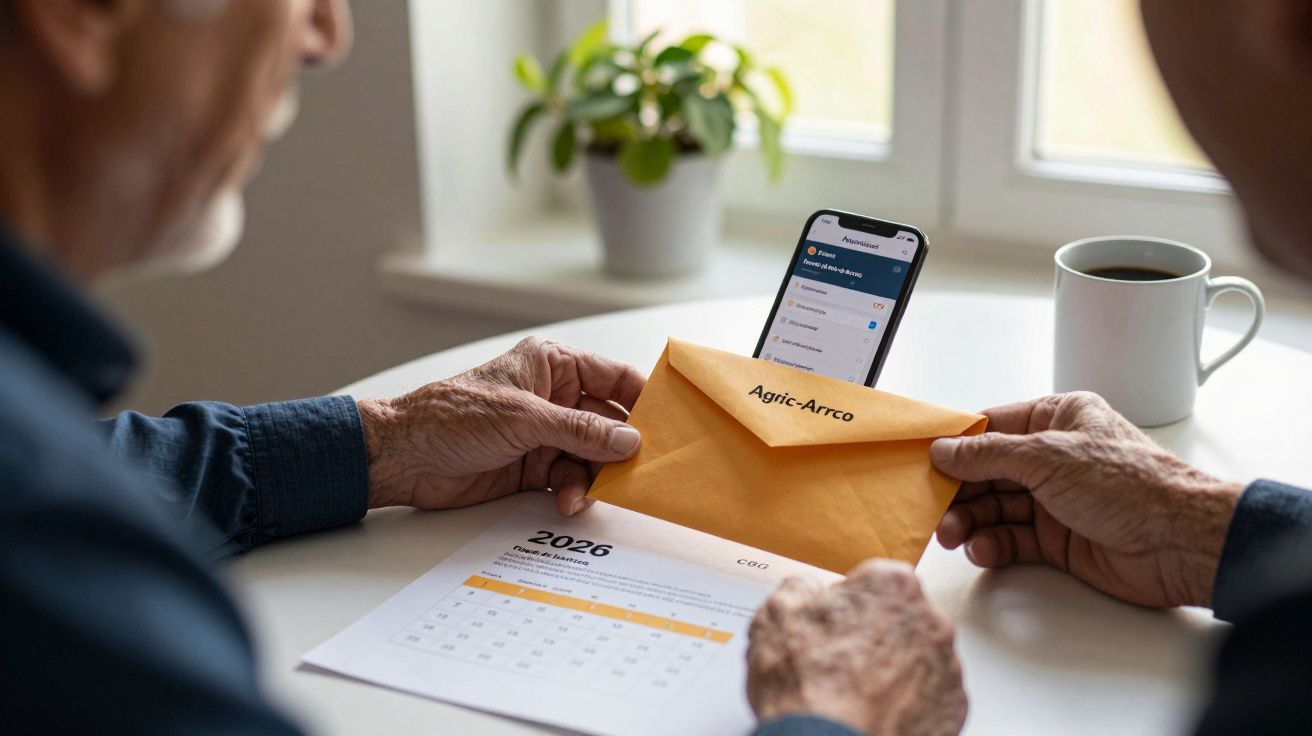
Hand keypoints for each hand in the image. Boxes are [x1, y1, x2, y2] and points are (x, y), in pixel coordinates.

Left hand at [356, 337, 644, 516]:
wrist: (403, 458)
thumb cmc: (450, 416)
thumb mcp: (524, 418)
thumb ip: (581, 431)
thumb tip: (629, 441)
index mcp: (554, 365)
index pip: (615, 377)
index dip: (644, 400)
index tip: (672, 423)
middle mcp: (555, 397)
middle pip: (610, 423)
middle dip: (624, 449)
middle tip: (642, 471)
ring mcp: (546, 434)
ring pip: (593, 457)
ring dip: (595, 477)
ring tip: (588, 493)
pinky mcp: (534, 467)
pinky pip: (571, 479)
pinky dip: (575, 492)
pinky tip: (568, 501)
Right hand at [747, 560, 966, 735]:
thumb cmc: (808, 688)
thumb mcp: (776, 617)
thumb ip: (798, 588)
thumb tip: (804, 591)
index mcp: (893, 586)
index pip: (874, 580)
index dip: (847, 603)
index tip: (832, 623)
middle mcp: (931, 620)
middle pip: (901, 617)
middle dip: (875, 633)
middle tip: (841, 660)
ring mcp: (947, 666)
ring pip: (918, 656)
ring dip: (894, 667)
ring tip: (857, 692)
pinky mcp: (953, 708)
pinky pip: (930, 695)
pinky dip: (909, 702)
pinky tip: (877, 711)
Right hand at [930, 391, 1242, 607]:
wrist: (1179, 543)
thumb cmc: (1132, 486)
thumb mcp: (1048, 457)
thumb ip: (989, 454)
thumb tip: (945, 450)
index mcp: (1058, 419)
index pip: (991, 426)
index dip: (955, 444)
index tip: (921, 459)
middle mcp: (1053, 457)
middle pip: (987, 471)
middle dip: (958, 490)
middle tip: (932, 507)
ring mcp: (1055, 500)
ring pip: (995, 508)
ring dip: (970, 521)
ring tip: (953, 534)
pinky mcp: (1057, 540)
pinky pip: (1011, 539)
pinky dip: (993, 544)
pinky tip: (983, 549)